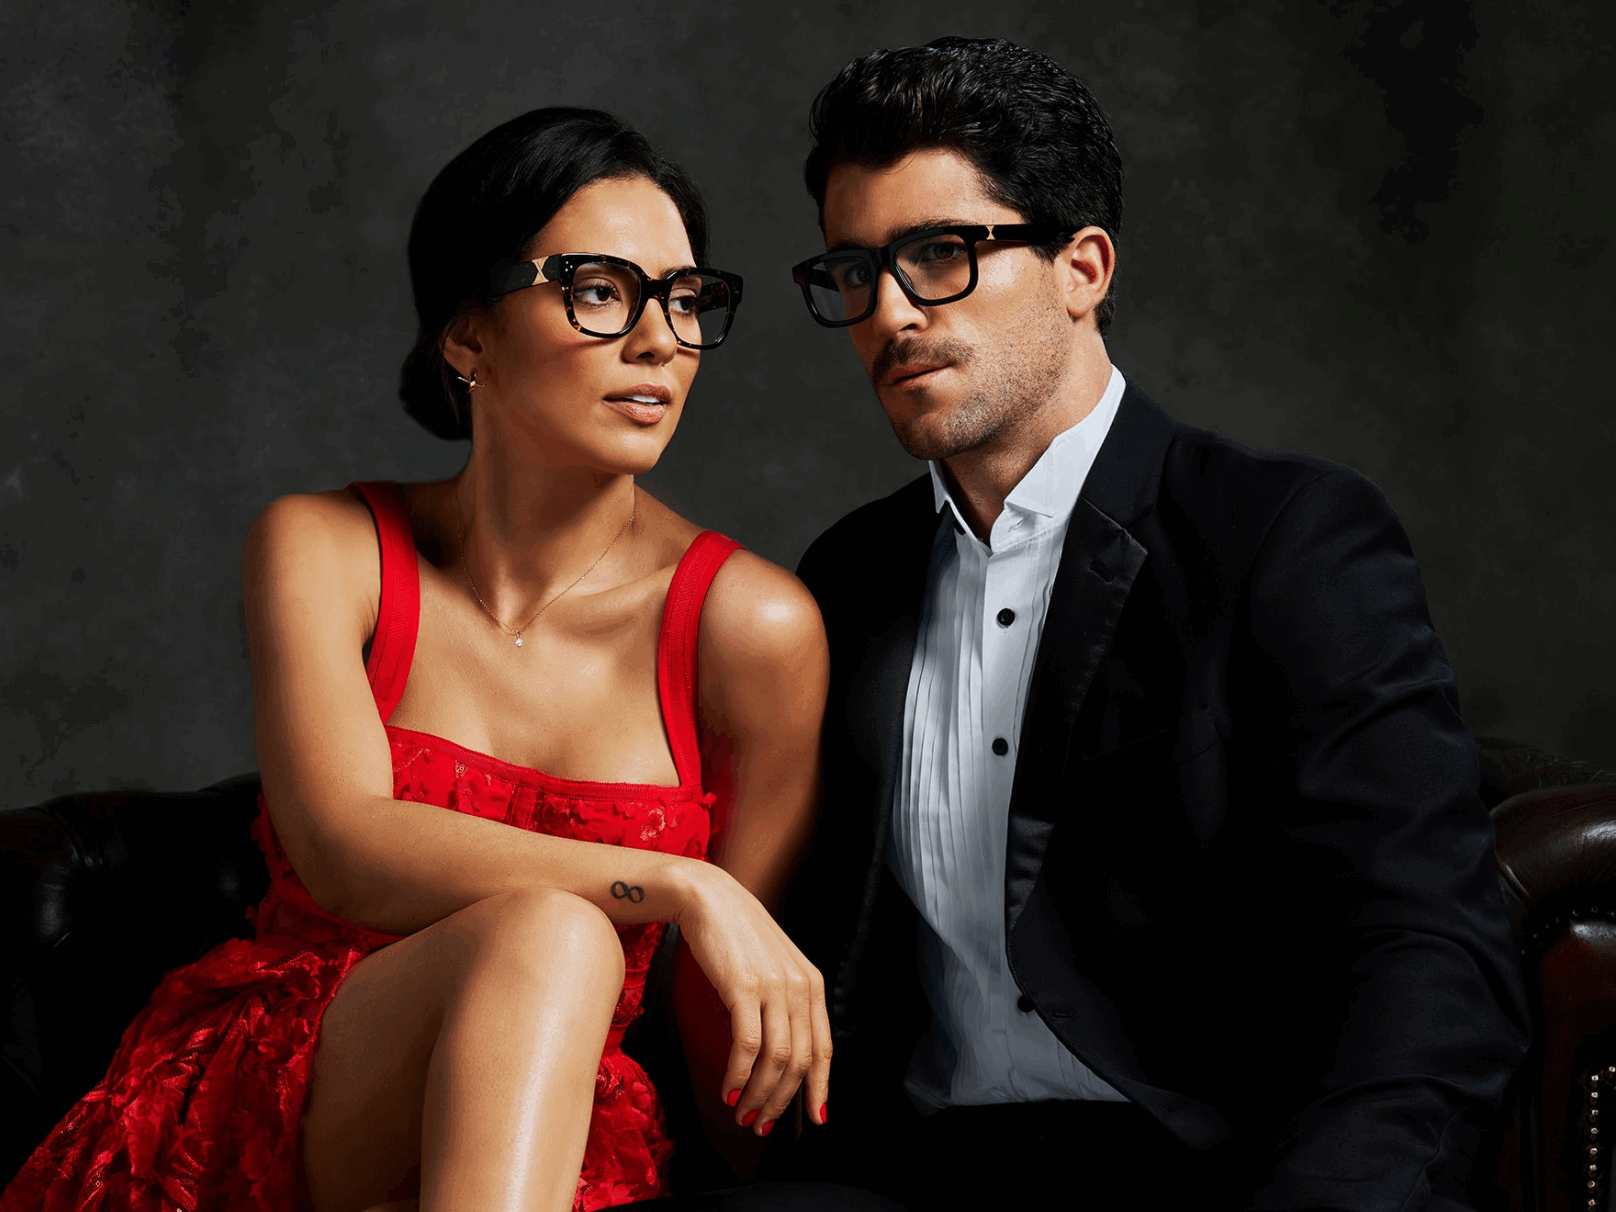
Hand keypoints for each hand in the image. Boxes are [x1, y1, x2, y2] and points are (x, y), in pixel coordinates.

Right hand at [674, 862, 830, 1134]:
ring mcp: (773, 986)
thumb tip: (781, 1053)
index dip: (820, 1088)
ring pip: (776, 1060)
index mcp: (812, 985)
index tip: (814, 1118)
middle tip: (762, 1125)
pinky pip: (747, 1045)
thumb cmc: (736, 935)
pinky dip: (738, 1075)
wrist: (708, 897)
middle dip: (782, 1102)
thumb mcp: (773, 967)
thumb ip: (784, 1002)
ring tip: (742, 1114)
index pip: (823, 1049)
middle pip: (799, 1062)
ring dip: (758, 1096)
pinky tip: (728, 1090)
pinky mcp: (743, 987)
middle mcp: (799, 987)